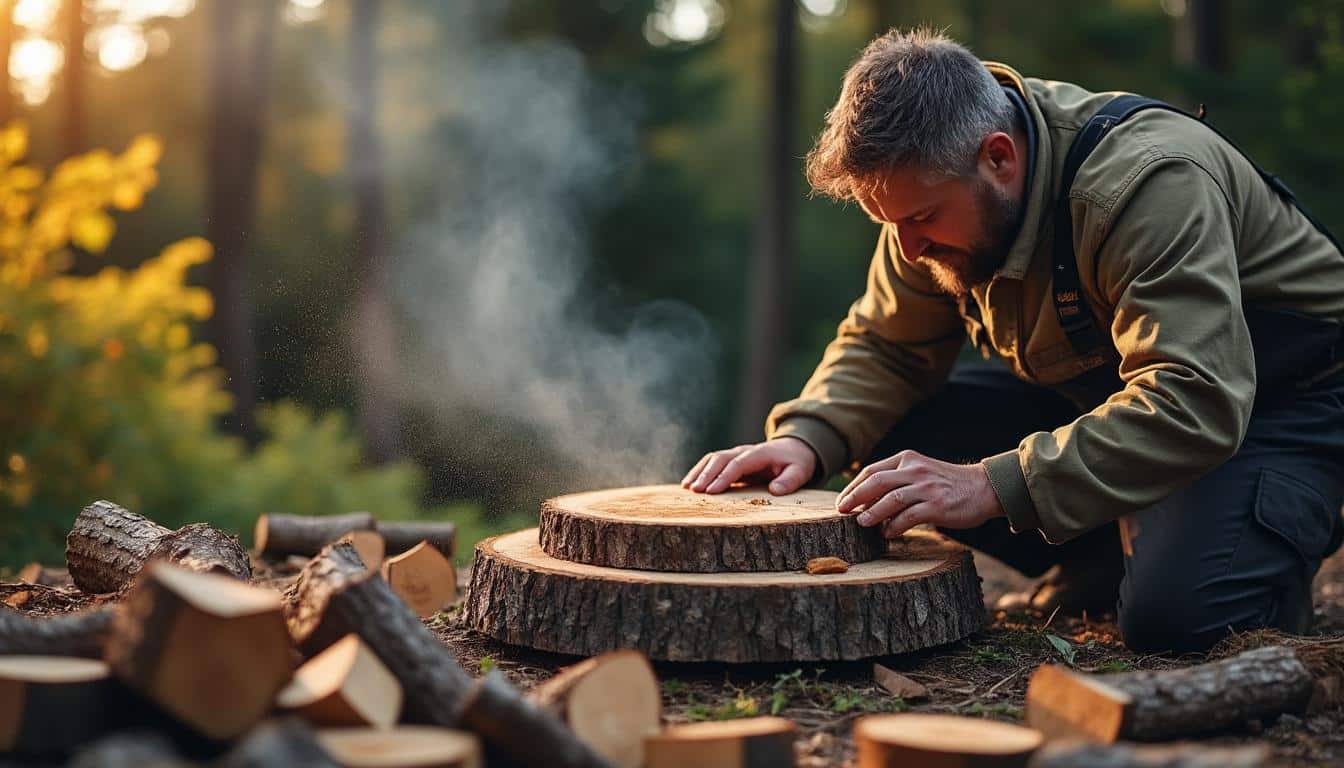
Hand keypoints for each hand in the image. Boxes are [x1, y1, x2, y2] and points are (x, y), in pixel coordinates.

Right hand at [681, 437, 816, 494]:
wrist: (794, 449)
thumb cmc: (797, 462)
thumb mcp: (800, 471)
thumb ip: (790, 481)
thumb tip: (775, 490)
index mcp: (759, 453)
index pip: (737, 464)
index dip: (724, 476)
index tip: (712, 491)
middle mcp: (744, 451)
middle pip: (720, 459)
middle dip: (706, 474)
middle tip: (694, 491)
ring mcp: (736, 454)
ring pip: (712, 459)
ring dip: (699, 472)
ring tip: (687, 488)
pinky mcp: (732, 461)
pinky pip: (712, 464)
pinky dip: (700, 472)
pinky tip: (689, 484)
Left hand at [835, 450, 1003, 537]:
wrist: (984, 488)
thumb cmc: (947, 484)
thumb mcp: (920, 472)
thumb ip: (897, 481)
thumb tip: (865, 503)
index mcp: (907, 459)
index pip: (872, 471)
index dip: (853, 487)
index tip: (842, 502)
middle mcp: (915, 470)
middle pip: (876, 482)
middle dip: (855, 497)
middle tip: (842, 511)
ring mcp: (927, 488)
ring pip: (890, 499)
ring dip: (872, 512)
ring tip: (861, 523)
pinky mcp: (938, 506)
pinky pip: (909, 516)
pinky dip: (895, 526)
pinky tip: (887, 533)